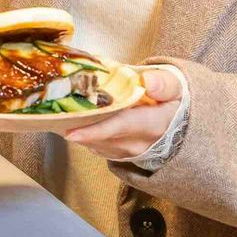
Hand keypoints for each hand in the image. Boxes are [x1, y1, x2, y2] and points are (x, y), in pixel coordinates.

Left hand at [60, 68, 183, 160]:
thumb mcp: (177, 87)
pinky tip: (72, 124)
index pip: (120, 127)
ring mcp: (131, 153)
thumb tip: (146, 81)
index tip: (71, 132)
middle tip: (52, 117)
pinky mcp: (124, 155)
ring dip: (78, 133)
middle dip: (77, 129)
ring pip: (98, 145)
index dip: (95, 131)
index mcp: (154, 124)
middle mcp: (140, 143)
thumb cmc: (175, 100)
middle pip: (102, 138)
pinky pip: (100, 148)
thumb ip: (164, 83)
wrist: (184, 125)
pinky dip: (85, 137)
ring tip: (57, 119)